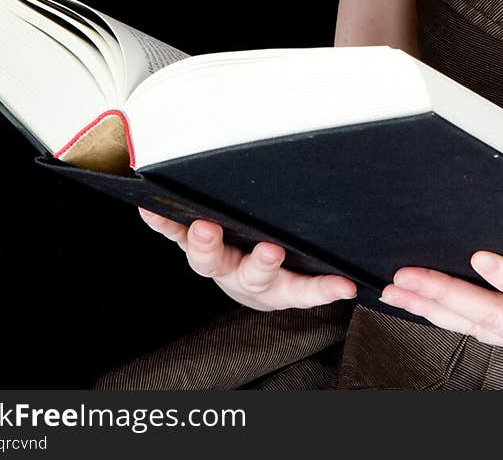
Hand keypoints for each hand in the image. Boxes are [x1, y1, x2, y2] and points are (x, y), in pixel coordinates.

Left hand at [137, 208, 358, 312]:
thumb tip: (353, 280)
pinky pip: (174, 236)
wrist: (247, 284)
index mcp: (279, 286)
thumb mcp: (301, 280)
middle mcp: (246, 276)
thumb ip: (322, 281)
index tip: (340, 285)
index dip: (321, 289)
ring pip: (211, 259)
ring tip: (205, 230)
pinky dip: (162, 224)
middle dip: (260, 264)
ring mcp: (218, 263)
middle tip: (269, 252)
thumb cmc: (277, 273)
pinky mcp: (192, 246)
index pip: (304, 289)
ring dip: (208, 245)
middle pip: (251, 275)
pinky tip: (149, 212)